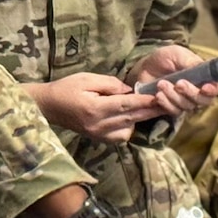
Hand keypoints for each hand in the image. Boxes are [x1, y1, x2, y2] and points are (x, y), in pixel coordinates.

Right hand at [24, 74, 160, 142]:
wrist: (48, 106)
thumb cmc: (66, 88)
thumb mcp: (87, 79)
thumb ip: (110, 84)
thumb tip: (130, 90)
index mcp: (95, 108)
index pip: (126, 105)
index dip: (145, 101)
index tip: (161, 96)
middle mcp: (98, 125)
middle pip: (131, 118)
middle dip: (151, 111)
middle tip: (169, 103)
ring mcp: (98, 135)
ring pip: (128, 129)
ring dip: (139, 119)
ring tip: (150, 109)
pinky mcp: (98, 139)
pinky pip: (120, 137)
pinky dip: (128, 127)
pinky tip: (129, 118)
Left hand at [127, 45, 217, 116]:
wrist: (145, 67)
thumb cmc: (164, 58)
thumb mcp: (176, 54)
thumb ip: (189, 61)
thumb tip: (201, 66)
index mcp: (204, 77)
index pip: (216, 87)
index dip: (213, 90)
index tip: (204, 88)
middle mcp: (198, 91)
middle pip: (203, 101)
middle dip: (191, 93)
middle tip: (178, 83)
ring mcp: (185, 101)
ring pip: (187, 106)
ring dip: (174, 96)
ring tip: (161, 84)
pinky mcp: (172, 108)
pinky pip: (174, 111)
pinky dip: (166, 103)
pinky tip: (157, 95)